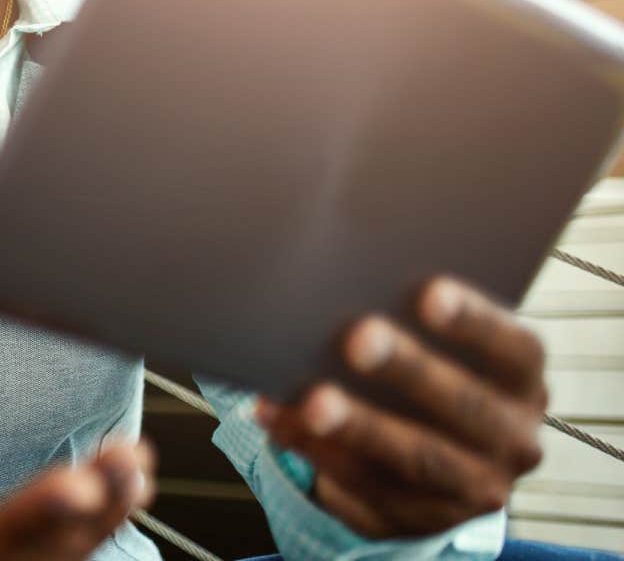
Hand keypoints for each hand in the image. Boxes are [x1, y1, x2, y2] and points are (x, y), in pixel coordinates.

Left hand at [258, 276, 547, 537]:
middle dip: (411, 371)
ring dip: (362, 427)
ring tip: (312, 399)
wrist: (434, 463)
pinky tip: (279, 420)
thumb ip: (410, 319)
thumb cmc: (425, 372)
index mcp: (522, 382)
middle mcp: (513, 440)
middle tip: (359, 337)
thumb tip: (340, 282)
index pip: (515, 349)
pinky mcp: (420, 519)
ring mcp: (473, 489)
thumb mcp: (438, 349)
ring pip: (419, 459)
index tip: (429, 292)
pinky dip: (318, 452)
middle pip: (468, 407)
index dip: (475, 321)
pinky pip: (368, 488)